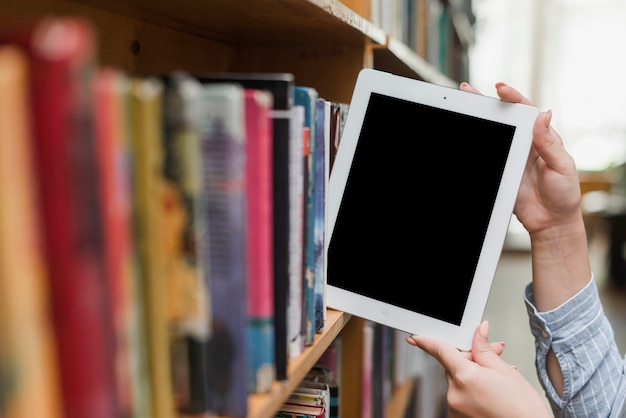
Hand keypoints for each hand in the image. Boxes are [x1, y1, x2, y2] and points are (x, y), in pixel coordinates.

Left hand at [407, 321, 551, 417]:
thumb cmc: (523, 409)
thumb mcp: (505, 371)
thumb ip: (484, 349)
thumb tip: (479, 331)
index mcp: (465, 376)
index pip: (441, 351)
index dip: (427, 341)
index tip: (415, 337)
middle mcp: (455, 394)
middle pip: (454, 366)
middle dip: (470, 359)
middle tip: (494, 356)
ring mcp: (455, 409)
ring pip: (458, 382)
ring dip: (472, 377)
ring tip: (496, 383)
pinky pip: (460, 397)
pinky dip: (471, 392)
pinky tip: (489, 394)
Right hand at [460, 82, 581, 235]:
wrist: (551, 222)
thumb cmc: (564, 194)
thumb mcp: (562, 166)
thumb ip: (550, 143)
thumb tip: (543, 116)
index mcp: (542, 138)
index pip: (526, 111)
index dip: (513, 98)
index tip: (500, 89)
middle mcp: (525, 144)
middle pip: (504, 119)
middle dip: (486, 103)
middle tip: (469, 93)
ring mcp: (511, 157)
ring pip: (492, 135)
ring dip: (478, 122)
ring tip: (463, 108)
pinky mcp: (500, 172)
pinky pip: (487, 156)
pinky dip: (476, 146)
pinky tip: (465, 136)